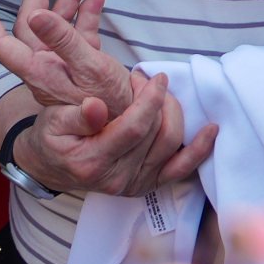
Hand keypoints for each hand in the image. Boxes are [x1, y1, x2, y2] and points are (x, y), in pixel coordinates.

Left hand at [0, 0, 140, 110]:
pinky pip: (81, 31)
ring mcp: (65, 63)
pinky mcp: (85, 63)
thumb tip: (35, 14)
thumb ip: (63, 39)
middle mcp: (47, 65)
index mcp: (38, 69)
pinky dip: (89, 11)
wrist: (132, 126)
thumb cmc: (111, 105)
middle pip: (33, 22)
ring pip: (59, 23)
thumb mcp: (89, 69)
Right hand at [17, 69, 215, 203]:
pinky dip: (199, 150)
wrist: (52, 166)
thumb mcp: (52, 121)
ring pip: (171, 145)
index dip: (150, 100)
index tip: (154, 77)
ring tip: (161, 94)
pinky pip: (181, 170)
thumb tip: (96, 107)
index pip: (134, 128)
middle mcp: (118, 179)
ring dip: (174, 114)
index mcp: (93, 161)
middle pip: (156, 134)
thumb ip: (76, 116)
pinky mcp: (148, 185)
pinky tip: (211, 129)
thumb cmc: (52, 138)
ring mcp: (135, 185)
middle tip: (148, 80)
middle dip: (159, 101)